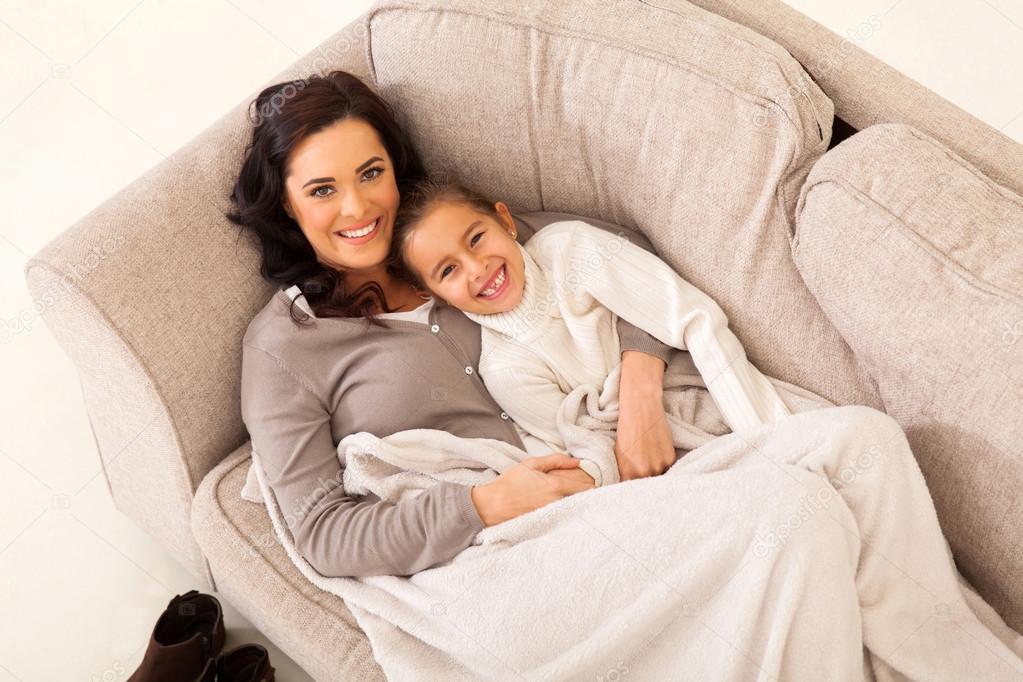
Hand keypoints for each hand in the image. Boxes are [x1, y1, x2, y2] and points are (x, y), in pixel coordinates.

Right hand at [470, 453, 593, 526]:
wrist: (492, 505)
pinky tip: (566, 513)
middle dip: (588, 498)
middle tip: (592, 494)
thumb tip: (576, 461)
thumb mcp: (531, 464)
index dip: (594, 486)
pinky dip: (567, 515)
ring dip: (578, 507)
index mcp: (555, 486)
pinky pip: (563, 519)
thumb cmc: (510, 483)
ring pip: (573, 510)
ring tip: (581, 504)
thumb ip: (556, 460)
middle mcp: (557, 502)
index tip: (598, 485)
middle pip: (582, 501)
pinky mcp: (546, 524)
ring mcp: (552, 515)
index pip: (585, 488)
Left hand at [616, 351, 676, 480]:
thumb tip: (629, 484)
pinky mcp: (670, 458)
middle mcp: (644, 472)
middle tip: (644, 470)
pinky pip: (668, 467)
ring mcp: (659, 465)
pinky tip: (657, 450)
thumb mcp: (620, 453)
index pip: (631, 490)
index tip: (634, 489)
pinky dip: (664, 462)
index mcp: (628, 473)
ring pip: (659, 477)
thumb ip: (626, 472)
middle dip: (645, 481)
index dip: (633, 490)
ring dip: (656, 472)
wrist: (641, 408)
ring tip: (650, 456)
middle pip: (647, 485)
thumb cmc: (626, 428)